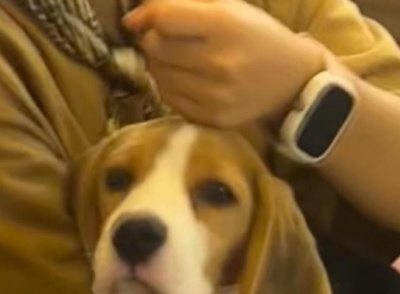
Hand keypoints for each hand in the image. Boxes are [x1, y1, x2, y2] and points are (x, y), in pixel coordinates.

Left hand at [123, 0, 322, 128]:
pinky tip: (184, 80)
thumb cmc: (258, 38)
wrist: (291, 81)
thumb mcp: (231, 8)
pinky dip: (170, 88)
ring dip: (159, 66)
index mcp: (225, 25)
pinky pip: (170, 101)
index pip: (164, 19)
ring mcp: (216, 96)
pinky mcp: (214, 118)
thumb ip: (184, 5)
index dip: (148, 16)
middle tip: (165, 41)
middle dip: (152, 41)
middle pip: (156, 49)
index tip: (145, 19)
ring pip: (159, 77)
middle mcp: (219, 63)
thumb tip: (134, 19)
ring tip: (175, 61)